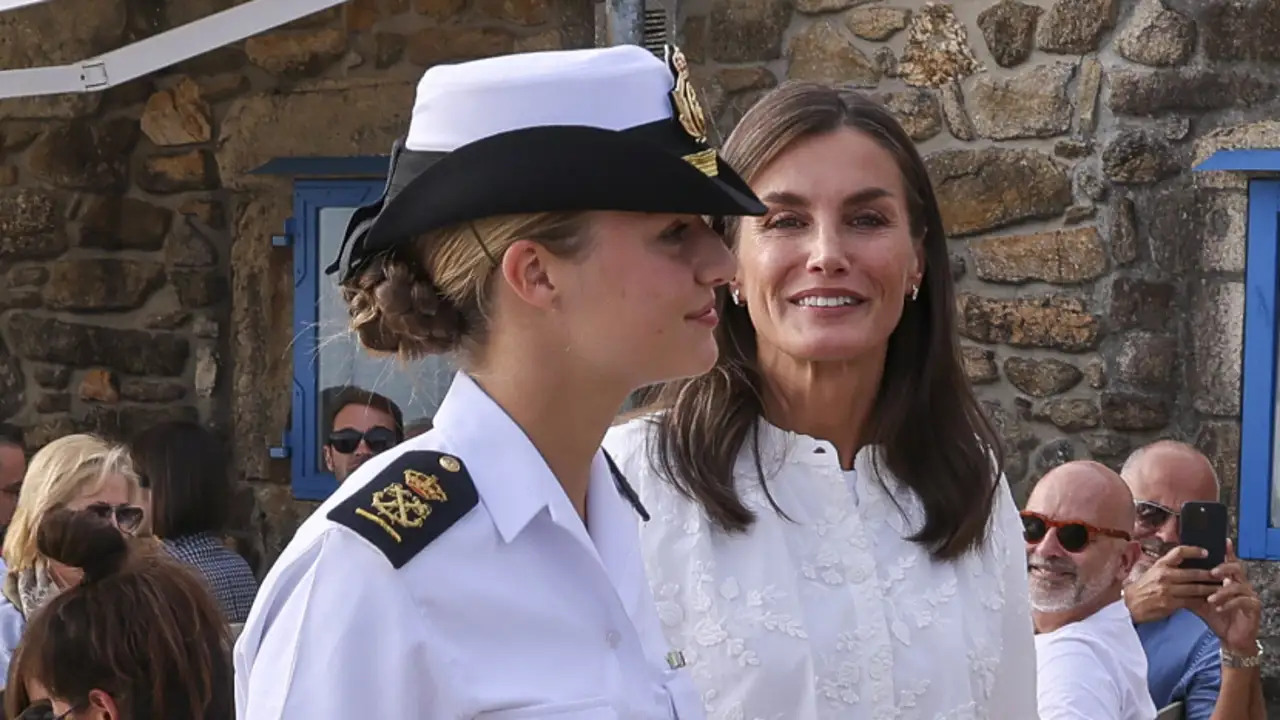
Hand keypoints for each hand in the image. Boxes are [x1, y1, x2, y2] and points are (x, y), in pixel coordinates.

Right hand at [1124, 545, 1217, 623]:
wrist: (1131, 604)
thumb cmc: (1144, 587)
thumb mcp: (1153, 571)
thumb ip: (1169, 567)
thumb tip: (1188, 562)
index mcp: (1160, 565)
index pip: (1179, 552)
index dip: (1194, 551)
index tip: (1206, 552)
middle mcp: (1164, 575)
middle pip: (1193, 573)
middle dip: (1210, 574)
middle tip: (1222, 574)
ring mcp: (1167, 590)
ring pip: (1195, 589)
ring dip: (1210, 589)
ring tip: (1222, 587)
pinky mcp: (1170, 603)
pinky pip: (1191, 601)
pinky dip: (1202, 601)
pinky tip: (1210, 600)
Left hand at [1189, 540, 1261, 657]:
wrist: (1230, 638)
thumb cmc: (1216, 617)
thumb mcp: (1200, 602)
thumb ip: (1192, 589)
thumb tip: (1174, 579)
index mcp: (1230, 580)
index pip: (1229, 562)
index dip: (1228, 552)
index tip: (1223, 541)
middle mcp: (1242, 584)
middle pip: (1237, 568)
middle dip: (1224, 568)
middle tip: (1212, 573)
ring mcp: (1249, 595)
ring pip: (1238, 586)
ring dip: (1222, 591)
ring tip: (1210, 599)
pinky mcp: (1253, 607)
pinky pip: (1243, 601)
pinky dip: (1229, 603)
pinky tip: (1219, 608)